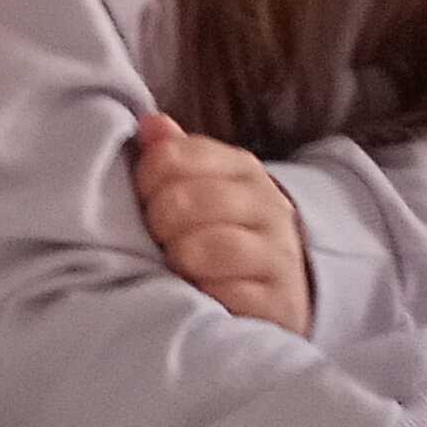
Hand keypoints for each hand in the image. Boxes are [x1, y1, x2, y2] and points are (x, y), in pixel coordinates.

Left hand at [133, 109, 311, 335]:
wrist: (281, 292)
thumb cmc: (225, 235)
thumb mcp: (203, 189)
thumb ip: (174, 156)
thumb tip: (150, 124)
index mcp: (243, 168)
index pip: (175, 155)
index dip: (147, 179)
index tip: (145, 199)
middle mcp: (268, 205)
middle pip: (186, 201)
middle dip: (160, 224)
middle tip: (160, 240)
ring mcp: (279, 254)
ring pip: (211, 247)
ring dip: (182, 260)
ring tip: (179, 267)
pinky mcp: (281, 302)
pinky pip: (229, 295)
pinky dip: (206, 297)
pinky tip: (200, 295)